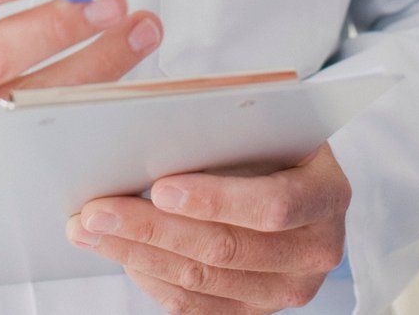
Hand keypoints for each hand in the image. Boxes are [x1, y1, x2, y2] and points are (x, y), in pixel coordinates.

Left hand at [67, 143, 350, 312]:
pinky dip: (151, 278)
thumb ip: (224, 129)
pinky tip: (119, 253)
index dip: (216, 200)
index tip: (159, 188)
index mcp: (328, 194)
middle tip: (98, 210)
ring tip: (91, 230)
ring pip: (202, 281)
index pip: (274, 205)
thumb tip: (154, 137)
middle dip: (153, 229)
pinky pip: (195, 307)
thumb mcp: (264, 122)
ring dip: (138, 254)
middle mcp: (317, 250)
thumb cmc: (271, 138)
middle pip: (227, 249)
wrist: (293, 175)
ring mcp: (287, 288)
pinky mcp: (255, 310)